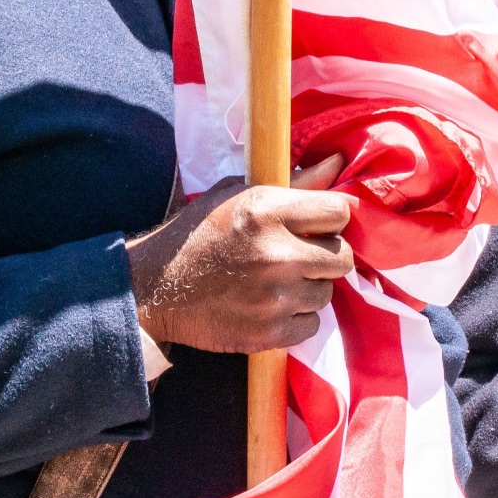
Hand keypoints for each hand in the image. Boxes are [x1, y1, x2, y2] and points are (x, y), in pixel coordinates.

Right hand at [126, 155, 353, 353]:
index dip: (330, 219)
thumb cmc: (199, 234)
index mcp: (267, 211)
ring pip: (327, 293)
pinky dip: (296, 317)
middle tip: (300, 255)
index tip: (315, 226)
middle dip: (325, 255)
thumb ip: (293, 182)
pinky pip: (312, 325)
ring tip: (278, 281)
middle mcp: (276, 254)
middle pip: (342, 257)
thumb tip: (337, 164)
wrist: (156, 287)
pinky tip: (271, 305)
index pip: (338, 212)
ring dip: (308, 287)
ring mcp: (274, 297)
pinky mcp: (269, 332)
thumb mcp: (237, 195)